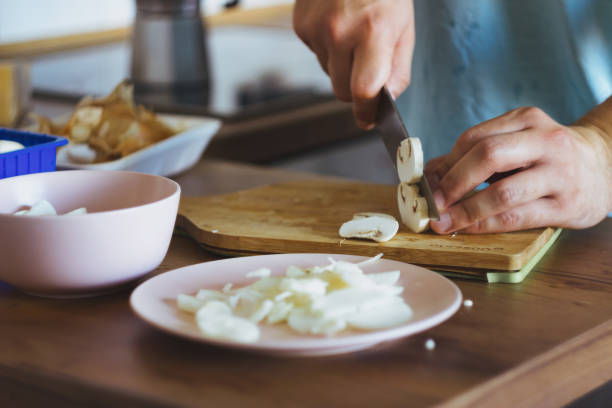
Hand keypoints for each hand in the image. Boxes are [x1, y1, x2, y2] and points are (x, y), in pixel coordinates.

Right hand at [293, 0, 413, 128]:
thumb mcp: (405, 27)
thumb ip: (398, 69)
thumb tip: (386, 99)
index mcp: (373, 32)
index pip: (364, 91)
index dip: (366, 112)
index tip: (368, 120)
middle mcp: (340, 31)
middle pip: (342, 91)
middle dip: (356, 88)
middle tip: (367, 69)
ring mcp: (316, 29)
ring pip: (329, 74)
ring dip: (342, 66)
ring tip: (353, 37)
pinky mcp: (301, 25)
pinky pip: (316, 55)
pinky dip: (328, 49)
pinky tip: (337, 27)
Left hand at [424, 107, 611, 233]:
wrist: (604, 168)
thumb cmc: (547, 157)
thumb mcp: (517, 143)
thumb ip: (477, 154)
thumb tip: (432, 176)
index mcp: (526, 120)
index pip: (474, 138)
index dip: (445, 163)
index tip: (426, 183)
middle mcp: (545, 141)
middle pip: (488, 156)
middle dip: (453, 183)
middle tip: (433, 203)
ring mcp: (559, 173)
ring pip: (503, 192)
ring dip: (466, 210)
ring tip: (443, 222)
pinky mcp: (566, 205)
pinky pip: (517, 217)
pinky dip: (486, 224)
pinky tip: (468, 228)